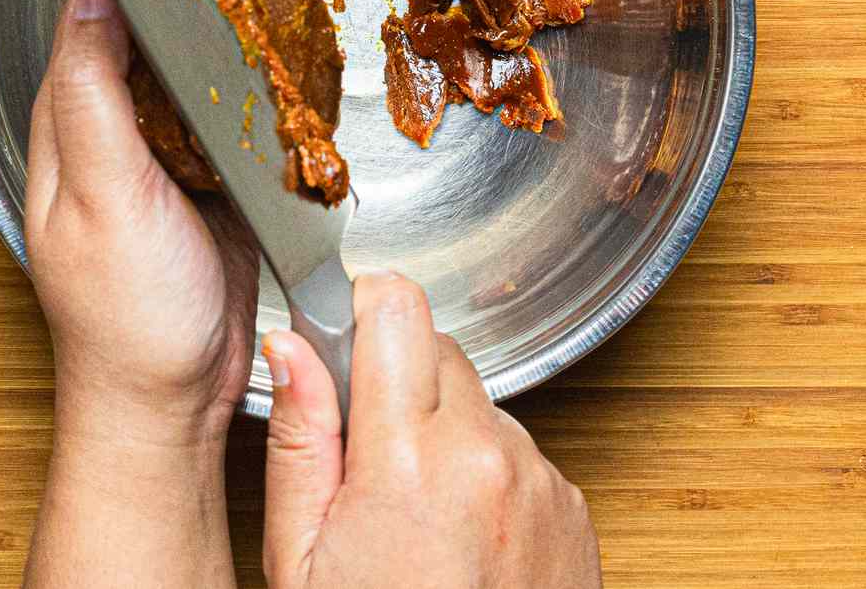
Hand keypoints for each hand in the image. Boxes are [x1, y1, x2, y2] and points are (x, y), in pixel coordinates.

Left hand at [25, 0, 264, 445]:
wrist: (172, 399)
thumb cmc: (126, 316)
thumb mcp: (103, 195)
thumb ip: (94, 92)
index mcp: (70, 120)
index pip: (97, 10)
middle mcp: (112, 125)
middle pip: (152, 25)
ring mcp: (164, 150)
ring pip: (197, 62)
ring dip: (235, 25)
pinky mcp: (209, 176)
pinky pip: (234, 109)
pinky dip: (261, 80)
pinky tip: (288, 63)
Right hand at [261, 273, 601, 588]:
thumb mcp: (303, 558)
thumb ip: (300, 438)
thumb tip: (291, 346)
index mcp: (412, 459)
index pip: (399, 308)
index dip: (365, 307)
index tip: (346, 332)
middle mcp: (489, 455)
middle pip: (440, 347)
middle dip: (398, 375)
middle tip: (369, 450)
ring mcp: (539, 480)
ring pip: (480, 401)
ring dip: (445, 428)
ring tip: (417, 512)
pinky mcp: (574, 505)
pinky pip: (519, 450)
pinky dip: (487, 471)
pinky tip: (460, 533)